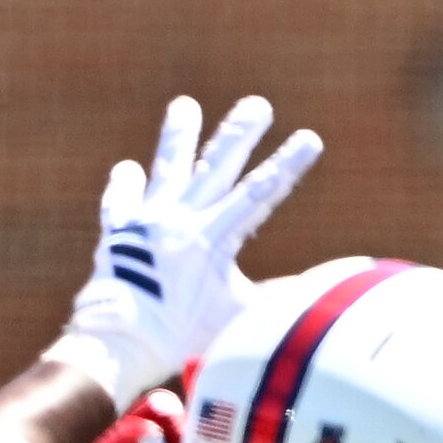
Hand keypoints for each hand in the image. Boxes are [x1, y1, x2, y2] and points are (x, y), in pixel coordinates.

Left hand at [57, 94, 326, 404]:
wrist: (122, 338)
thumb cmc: (187, 334)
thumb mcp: (241, 313)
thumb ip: (278, 293)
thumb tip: (323, 286)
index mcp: (214, 236)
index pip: (261, 192)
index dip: (288, 164)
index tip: (310, 138)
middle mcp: (180, 217)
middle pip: (217, 165)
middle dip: (240, 133)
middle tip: (258, 104)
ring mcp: (146, 219)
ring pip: (167, 167)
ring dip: (178, 134)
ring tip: (184, 104)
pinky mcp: (118, 231)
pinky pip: (121, 201)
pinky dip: (125, 185)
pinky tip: (129, 169)